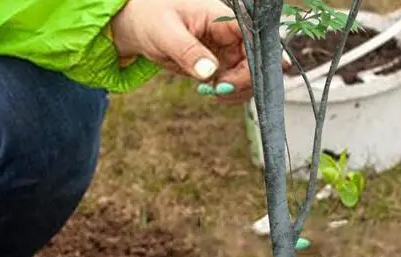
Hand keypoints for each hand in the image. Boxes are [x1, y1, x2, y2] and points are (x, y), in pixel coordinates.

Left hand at [112, 0, 256, 102]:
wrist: (142, 25)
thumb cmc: (152, 18)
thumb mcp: (166, 33)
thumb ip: (188, 51)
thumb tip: (210, 73)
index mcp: (222, 19)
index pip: (252, 38)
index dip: (258, 60)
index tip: (241, 81)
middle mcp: (230, 34)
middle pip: (255, 61)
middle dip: (243, 82)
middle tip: (218, 91)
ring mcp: (227, 51)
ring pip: (248, 76)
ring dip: (236, 92)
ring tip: (210, 93)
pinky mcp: (220, 65)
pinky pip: (234, 83)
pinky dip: (227, 93)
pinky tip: (209, 92)